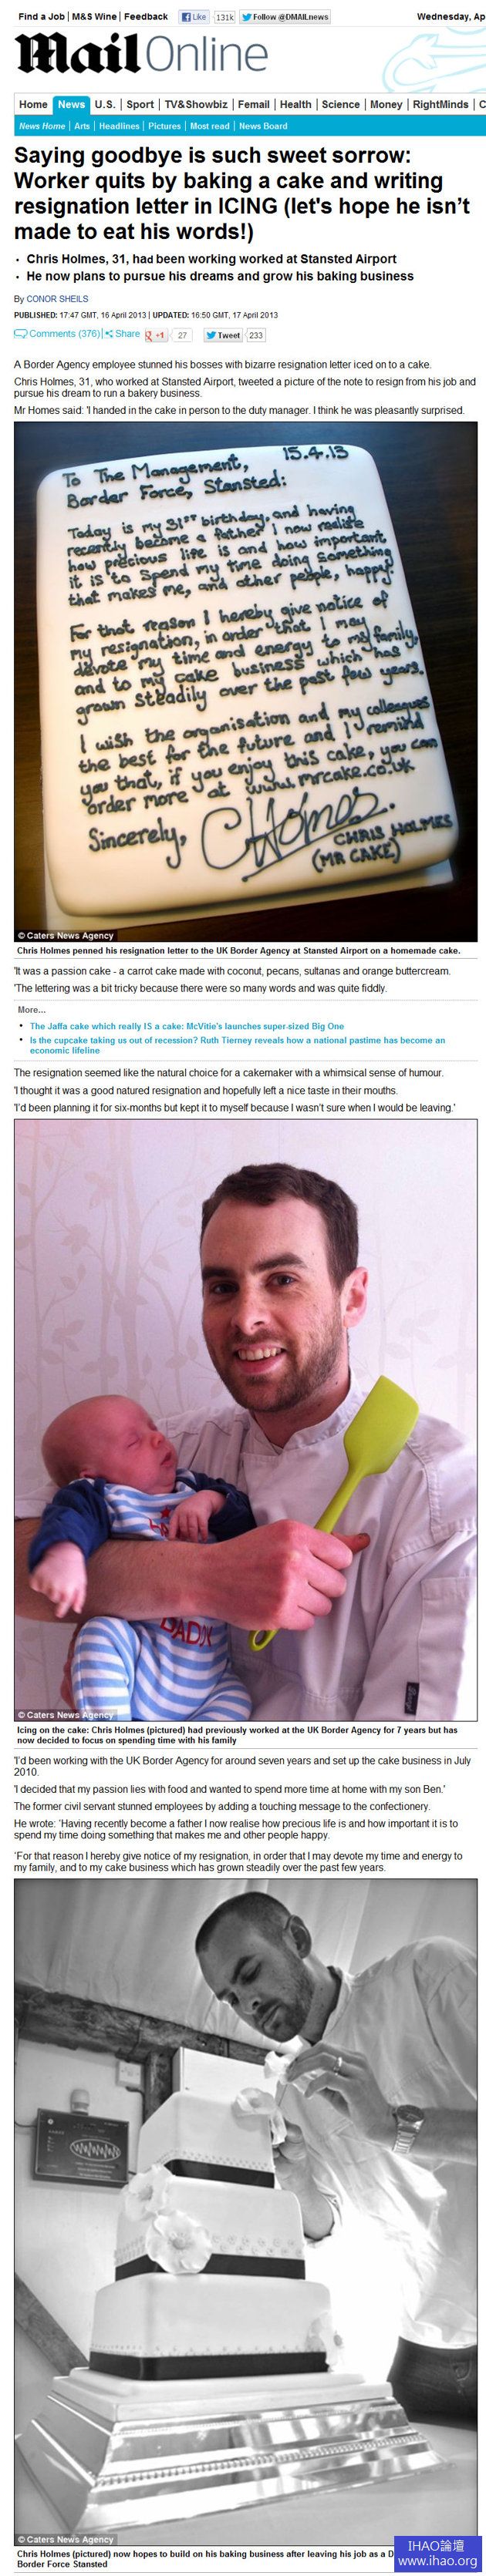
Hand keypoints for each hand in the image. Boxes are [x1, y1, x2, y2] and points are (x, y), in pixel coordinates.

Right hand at [29, 1542, 87, 1619]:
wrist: (65, 1552)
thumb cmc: (75, 1569)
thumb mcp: (81, 1583)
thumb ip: (80, 1598)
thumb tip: (77, 1610)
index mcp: (68, 1591)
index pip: (62, 1607)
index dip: (60, 1611)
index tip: (58, 1613)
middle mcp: (56, 1588)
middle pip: (53, 1598)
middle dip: (57, 1592)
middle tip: (61, 1580)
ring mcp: (45, 1582)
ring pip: (44, 1591)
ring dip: (48, 1586)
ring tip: (55, 1575)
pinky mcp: (37, 1576)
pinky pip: (35, 1586)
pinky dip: (38, 1582)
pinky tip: (46, 1574)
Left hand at [168, 1489, 222, 1542]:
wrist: (203, 1498)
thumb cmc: (190, 1509)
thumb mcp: (181, 1513)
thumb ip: (178, 1524)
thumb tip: (174, 1539)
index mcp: (177, 1513)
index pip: (172, 1525)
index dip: (172, 1535)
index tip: (173, 1543)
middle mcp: (184, 1512)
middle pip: (183, 1529)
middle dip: (185, 1538)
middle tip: (187, 1544)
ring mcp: (193, 1513)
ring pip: (192, 1529)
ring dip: (194, 1538)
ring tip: (195, 1544)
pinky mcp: (202, 1514)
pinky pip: (202, 1527)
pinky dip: (203, 1535)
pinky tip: (204, 1539)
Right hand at [205, 1518, 367, 1632]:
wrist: (208, 1576)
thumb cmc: (247, 1554)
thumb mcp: (282, 1535)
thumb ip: (324, 1541)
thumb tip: (363, 1542)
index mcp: (296, 1534)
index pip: (343, 1557)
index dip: (331, 1564)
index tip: (316, 1566)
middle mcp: (294, 1559)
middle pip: (338, 1584)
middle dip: (322, 1586)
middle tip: (299, 1582)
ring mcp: (287, 1588)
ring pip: (325, 1606)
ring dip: (309, 1604)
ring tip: (286, 1594)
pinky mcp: (279, 1613)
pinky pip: (309, 1622)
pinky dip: (296, 1618)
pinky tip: (278, 1606)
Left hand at [293, 2044, 395, 2148]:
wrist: (381, 2124)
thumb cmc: (360, 2108)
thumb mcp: (339, 2092)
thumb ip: (323, 2083)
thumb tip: (300, 2079)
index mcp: (354, 2058)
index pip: (325, 2047)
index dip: (305, 2054)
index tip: (292, 2065)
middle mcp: (357, 2061)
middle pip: (322, 2049)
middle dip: (301, 2059)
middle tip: (288, 2072)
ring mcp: (357, 2072)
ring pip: (323, 2059)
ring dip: (303, 2068)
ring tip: (293, 2079)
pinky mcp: (354, 2087)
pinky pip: (328, 2078)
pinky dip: (313, 2085)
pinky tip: (308, 2094)